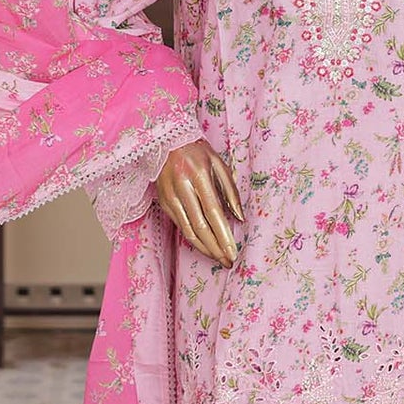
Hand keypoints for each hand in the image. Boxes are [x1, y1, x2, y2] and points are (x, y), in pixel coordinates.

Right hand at [156, 139, 242, 266]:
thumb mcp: (219, 164)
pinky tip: (205, 246)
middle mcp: (182, 188)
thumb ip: (230, 191)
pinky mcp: (163, 203)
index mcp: (198, 175)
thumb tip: (239, 218)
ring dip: (204, 248)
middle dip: (215, 247)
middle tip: (228, 261)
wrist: (166, 142)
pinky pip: (180, 226)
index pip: (213, 212)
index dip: (223, 235)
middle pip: (200, 226)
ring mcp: (170, 196)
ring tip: (219, 258)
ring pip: (188, 230)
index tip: (233, 252)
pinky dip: (193, 239)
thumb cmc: (197, 152)